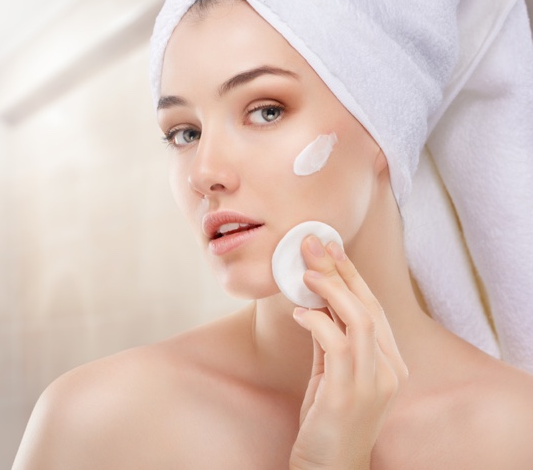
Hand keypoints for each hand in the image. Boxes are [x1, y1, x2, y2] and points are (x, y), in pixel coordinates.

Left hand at [288, 235, 408, 469]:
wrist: (328, 468)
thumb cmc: (329, 422)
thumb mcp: (332, 374)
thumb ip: (331, 341)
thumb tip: (315, 303)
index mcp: (390, 364)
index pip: (374, 308)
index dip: (352, 275)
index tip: (332, 248)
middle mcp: (389, 371)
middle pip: (369, 307)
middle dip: (341, 271)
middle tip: (315, 243)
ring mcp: (373, 384)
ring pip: (360, 321)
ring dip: (331, 290)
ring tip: (306, 271)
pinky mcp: (348, 394)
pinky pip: (337, 345)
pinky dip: (317, 322)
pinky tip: (300, 313)